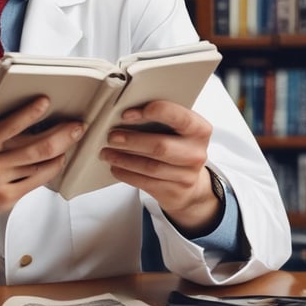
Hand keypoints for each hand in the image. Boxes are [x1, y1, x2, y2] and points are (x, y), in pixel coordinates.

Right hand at [0, 96, 84, 218]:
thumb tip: (5, 88)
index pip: (9, 124)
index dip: (30, 113)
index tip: (46, 101)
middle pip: (34, 147)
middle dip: (61, 135)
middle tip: (77, 125)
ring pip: (38, 165)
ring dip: (60, 151)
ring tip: (72, 139)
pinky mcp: (4, 198)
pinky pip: (35, 182)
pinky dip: (51, 169)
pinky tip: (59, 159)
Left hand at [100, 100, 221, 236]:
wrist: (190, 185)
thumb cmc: (177, 148)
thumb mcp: (177, 130)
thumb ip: (161, 120)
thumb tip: (125, 115)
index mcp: (199, 130)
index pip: (180, 117)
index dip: (154, 113)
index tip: (127, 114)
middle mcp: (196, 153)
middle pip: (161, 147)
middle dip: (131, 141)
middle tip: (111, 137)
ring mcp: (187, 175)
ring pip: (150, 167)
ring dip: (124, 159)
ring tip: (106, 153)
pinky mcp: (174, 192)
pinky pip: (145, 183)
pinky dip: (126, 174)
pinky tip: (115, 167)